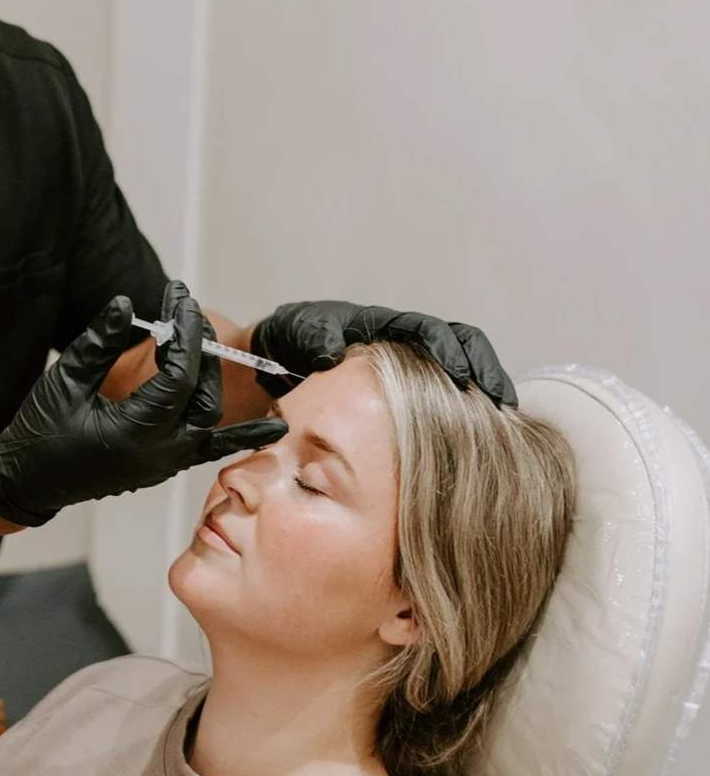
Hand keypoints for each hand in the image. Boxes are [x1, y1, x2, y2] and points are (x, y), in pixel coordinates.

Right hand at [0, 282, 288, 526]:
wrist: (27, 480)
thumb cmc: (39, 434)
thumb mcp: (64, 381)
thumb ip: (99, 342)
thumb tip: (126, 303)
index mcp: (135, 431)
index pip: (180, 373)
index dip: (184, 330)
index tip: (178, 296)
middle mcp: (160, 452)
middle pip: (202, 393)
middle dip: (199, 348)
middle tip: (186, 312)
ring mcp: (165, 463)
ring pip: (211, 420)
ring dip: (211, 379)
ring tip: (206, 343)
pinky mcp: (163, 465)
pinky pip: (210, 449)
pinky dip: (241, 436)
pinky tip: (275, 426)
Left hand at [251, 301, 516, 406]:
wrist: (273, 361)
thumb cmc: (292, 338)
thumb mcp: (301, 331)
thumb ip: (316, 337)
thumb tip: (332, 354)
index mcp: (387, 327)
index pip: (433, 333)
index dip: (453, 352)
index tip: (464, 377)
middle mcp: (405, 347)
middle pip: (461, 352)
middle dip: (484, 375)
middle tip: (502, 405)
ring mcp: (405, 373)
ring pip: (454, 382)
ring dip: (478, 401)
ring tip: (500, 430)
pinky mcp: (400, 400)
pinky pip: (435, 407)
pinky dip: (453, 422)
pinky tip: (464, 448)